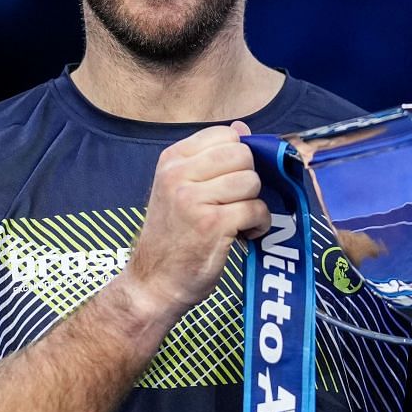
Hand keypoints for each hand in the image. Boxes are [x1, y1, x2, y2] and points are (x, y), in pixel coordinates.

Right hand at [118, 121, 270, 322]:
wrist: (153, 283)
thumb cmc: (173, 236)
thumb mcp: (181, 189)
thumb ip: (211, 158)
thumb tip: (243, 128)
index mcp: (172, 160)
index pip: (225, 135)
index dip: (240, 157)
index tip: (233, 180)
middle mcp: (179, 174)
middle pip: (242, 155)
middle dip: (248, 181)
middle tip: (236, 203)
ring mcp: (194, 199)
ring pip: (252, 182)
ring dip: (254, 204)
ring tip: (238, 221)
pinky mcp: (212, 224)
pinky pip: (256, 209)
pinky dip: (258, 225)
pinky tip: (243, 235)